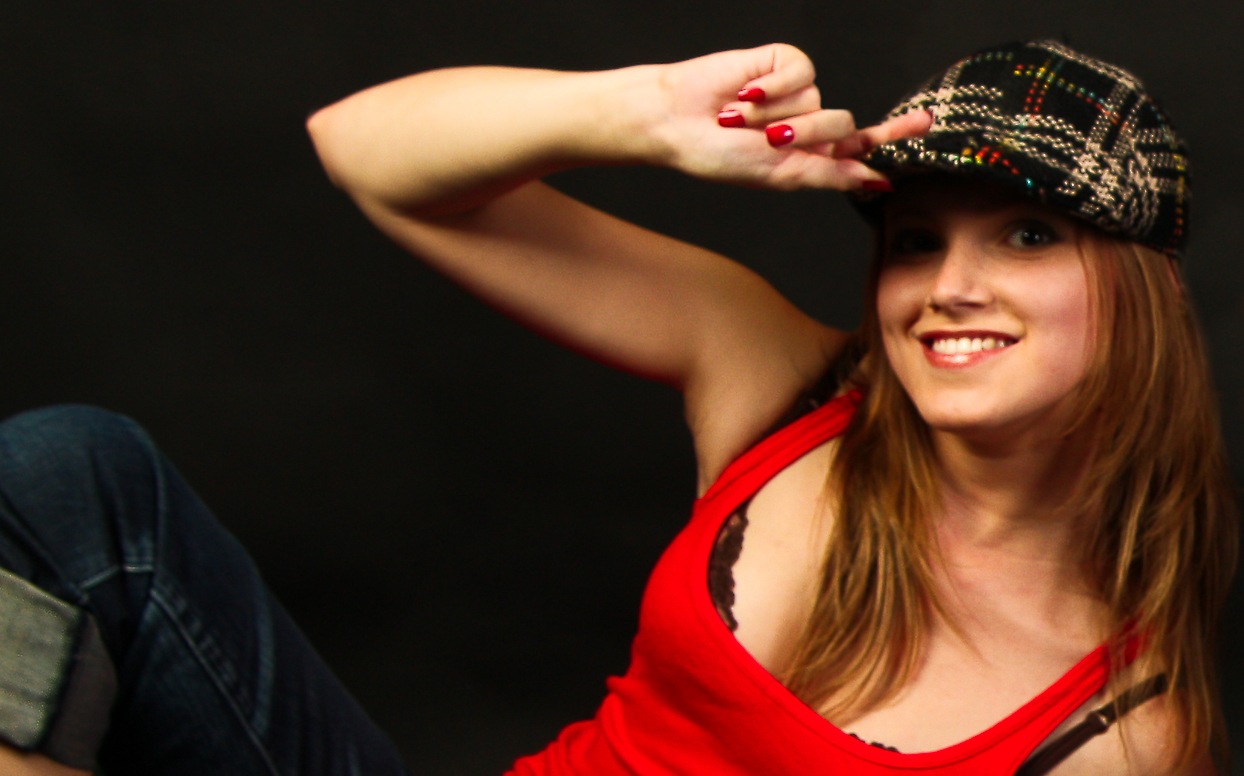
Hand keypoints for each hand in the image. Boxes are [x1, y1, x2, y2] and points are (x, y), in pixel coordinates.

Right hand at [652, 44, 930, 190]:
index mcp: (811, 155)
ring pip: (820, 101)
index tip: (925, 124)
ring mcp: (797, 92)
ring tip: (742, 119)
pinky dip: (774, 87)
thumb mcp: (778, 175)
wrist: (677, 121)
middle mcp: (809, 123)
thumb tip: (875, 180)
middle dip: (809, 136)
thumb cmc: (719, 156)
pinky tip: (745, 94)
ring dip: (778, 115)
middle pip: (844, 126)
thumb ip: (828, 175)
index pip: (862, 144)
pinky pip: (802, 72)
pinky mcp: (783, 63)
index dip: (894, 134)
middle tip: (767, 141)